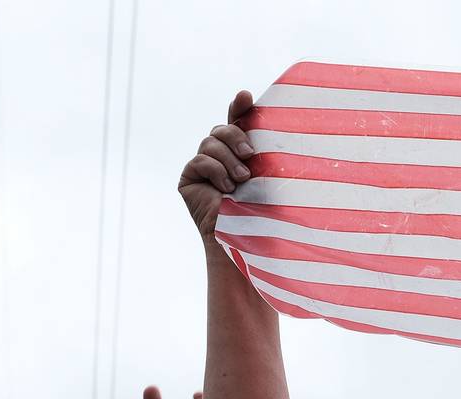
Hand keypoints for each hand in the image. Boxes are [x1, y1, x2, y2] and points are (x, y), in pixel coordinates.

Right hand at [178, 90, 255, 236]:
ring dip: (228, 159)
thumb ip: (267, 149)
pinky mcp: (189, 179)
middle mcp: (222, 157)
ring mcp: (203, 168)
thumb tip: (268, 124)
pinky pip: (199, 160)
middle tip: (250, 154)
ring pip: (210, 142)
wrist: (248, 239)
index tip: (246, 97)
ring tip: (242, 180)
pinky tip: (226, 189)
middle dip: (235, 136)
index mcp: (243, 153)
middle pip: (221, 129)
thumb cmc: (268, 211)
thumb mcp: (272, 176)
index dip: (239, 107)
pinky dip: (215, 171)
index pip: (238, 122)